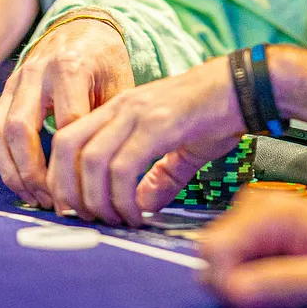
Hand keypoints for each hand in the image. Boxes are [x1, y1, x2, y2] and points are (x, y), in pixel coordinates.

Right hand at [0, 17, 134, 207]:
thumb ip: (111, 122)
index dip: (73, 161)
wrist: (83, 29)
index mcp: (70, 67)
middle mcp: (36, 71)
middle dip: (34, 172)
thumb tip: (108, 174)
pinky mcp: (5, 91)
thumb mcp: (120, 84)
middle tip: (52, 201)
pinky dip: (3, 161)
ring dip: (13, 172)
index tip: (84, 190)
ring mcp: (15, 80)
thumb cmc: (107, 63)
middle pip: (22, 130)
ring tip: (35, 198)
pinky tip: (23, 182)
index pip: (67, 123)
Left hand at [46, 56, 240, 226]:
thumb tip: (144, 205)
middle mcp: (121, 107)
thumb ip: (160, 176)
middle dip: (67, 189)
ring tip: (114, 220)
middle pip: (66, 147)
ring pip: (92, 160)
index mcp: (118, 109)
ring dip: (96, 199)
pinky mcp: (159, 125)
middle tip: (83, 219)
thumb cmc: (216, 114)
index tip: (71, 207)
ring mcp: (138, 114)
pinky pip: (124, 167)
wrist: (246, 87)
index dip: (60, 176)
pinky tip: (137, 214)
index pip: (67, 139)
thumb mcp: (180, 147)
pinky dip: (123, 198)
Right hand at [199, 193, 306, 307]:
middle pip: (213, 258)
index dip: (229, 284)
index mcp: (272, 211)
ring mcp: (258, 218)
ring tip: (294, 287)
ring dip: (253, 288)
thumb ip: (281, 285)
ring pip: (224, 266)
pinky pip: (240, 267)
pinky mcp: (261, 232)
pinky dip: (260, 284)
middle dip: (243, 287)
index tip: (260, 301)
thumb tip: (232, 290)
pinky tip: (292, 281)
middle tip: (288, 295)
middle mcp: (258, 206)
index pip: (211, 249)